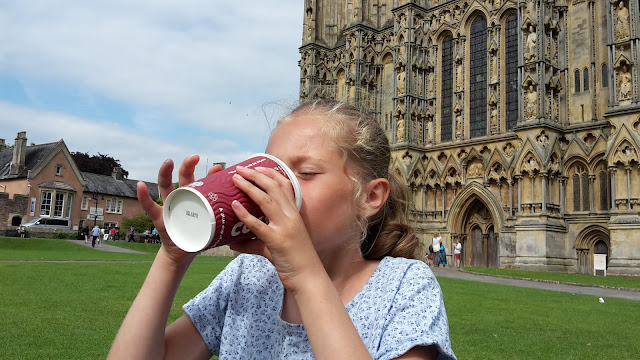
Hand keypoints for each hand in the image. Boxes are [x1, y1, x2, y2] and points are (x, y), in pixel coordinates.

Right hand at [137, 155, 222, 266]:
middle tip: (195, 157)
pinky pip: (149, 206)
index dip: (210, 174)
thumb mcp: (214, 226)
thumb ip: (228, 218)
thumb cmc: (200, 236)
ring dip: (165, 172)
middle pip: (183, 178)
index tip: (219, 167)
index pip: (203, 182)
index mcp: (196, 198)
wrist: (184, 253)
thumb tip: (250, 213)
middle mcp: (181, 198)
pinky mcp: (160, 218)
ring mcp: (169, 206)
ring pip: (165, 186)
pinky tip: (141, 185)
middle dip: (188, 166)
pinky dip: (144, 196)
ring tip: (168, 161)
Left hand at [230, 166, 321, 290]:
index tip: (257, 167)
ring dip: (250, 187)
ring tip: (236, 179)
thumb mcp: (274, 246)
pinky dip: (244, 214)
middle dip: (257, 175)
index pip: (285, 185)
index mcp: (294, 213)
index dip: (270, 173)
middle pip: (274, 187)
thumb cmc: (295, 260)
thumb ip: (254, 242)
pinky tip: (234, 206)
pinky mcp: (276, 240)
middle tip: (241, 168)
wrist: (308, 276)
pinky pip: (258, 224)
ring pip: (266, 200)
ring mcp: (284, 227)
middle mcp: (291, 216)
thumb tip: (233, 243)